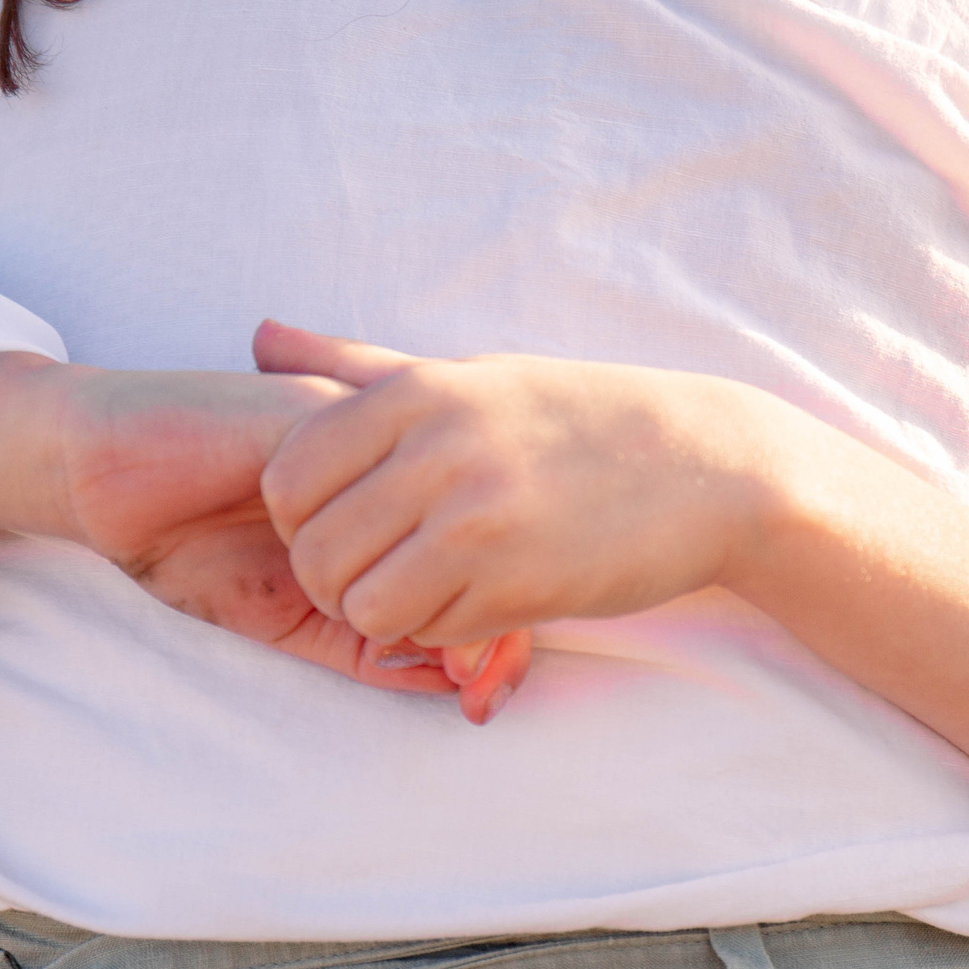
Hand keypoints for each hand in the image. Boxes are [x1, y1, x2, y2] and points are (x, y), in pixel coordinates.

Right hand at [0, 353, 516, 708]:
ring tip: (439, 659)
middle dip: (496, 622)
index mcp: (399, 502)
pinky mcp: (316, 414)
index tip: (486, 697)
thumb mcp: (298, 618)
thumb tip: (452, 686)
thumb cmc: (196, 543)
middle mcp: (395, 460)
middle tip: (480, 689)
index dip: (502, 629)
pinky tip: (359, 608)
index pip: (482, 559)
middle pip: (484, 535)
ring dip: (443, 600)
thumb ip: (369, 646)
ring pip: (445, 513)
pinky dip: (381, 565)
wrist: (102, 482)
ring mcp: (362, 432)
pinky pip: (377, 487)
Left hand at [253, 323, 782, 706]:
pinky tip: (474, 602)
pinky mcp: (515, 584)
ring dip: (381, 611)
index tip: (342, 519)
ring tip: (422, 592)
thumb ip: (358, 366)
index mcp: (419, 394)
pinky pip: (426, 631)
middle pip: (313, 549)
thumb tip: (259, 338)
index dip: (297, 515)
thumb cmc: (580, 419)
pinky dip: (436, 630)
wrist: (709, 468)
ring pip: (360, 601)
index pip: (287, 474)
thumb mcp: (471, 374)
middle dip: (330, 577)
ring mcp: (478, 519)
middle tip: (376, 572)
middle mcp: (439, 451)